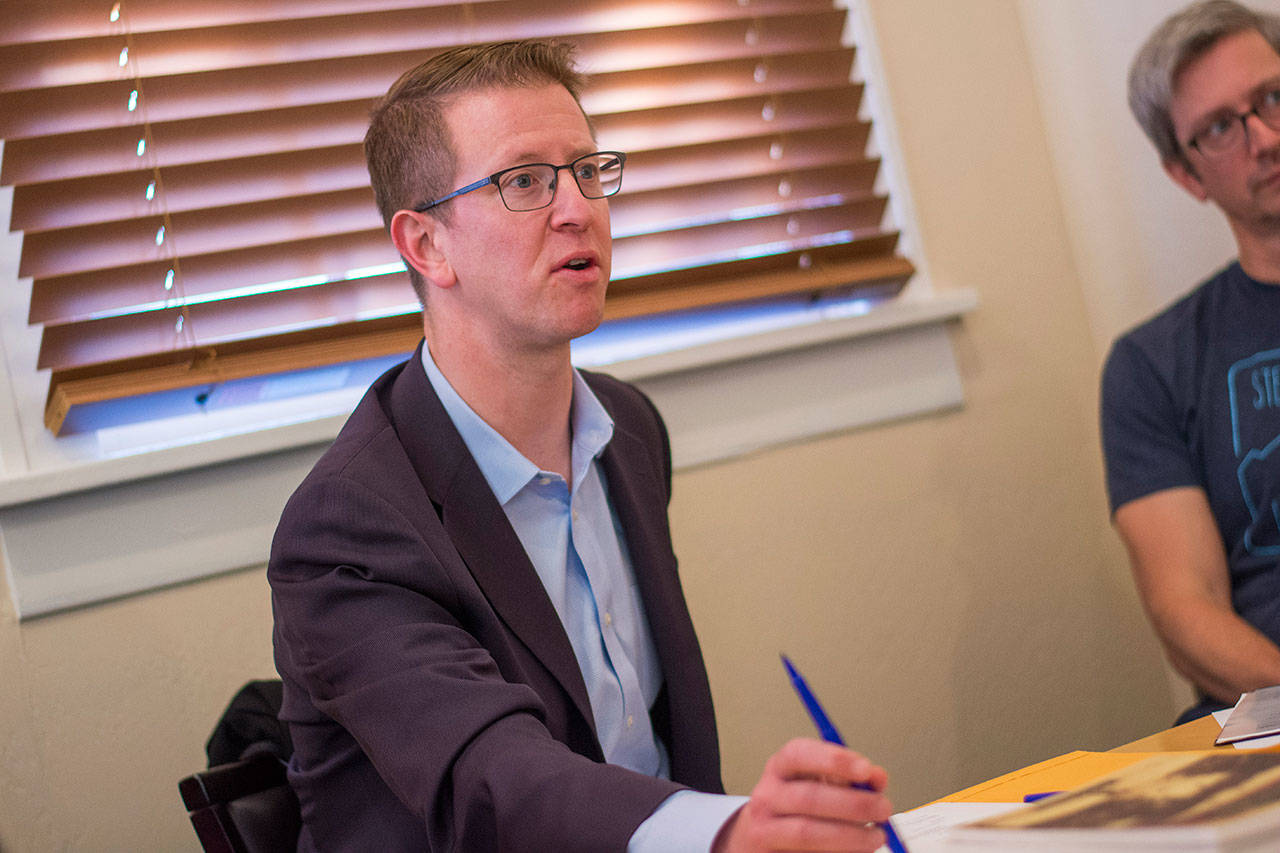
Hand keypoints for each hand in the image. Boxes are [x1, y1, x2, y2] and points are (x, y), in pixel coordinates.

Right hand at [713, 738, 892, 852]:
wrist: (758, 838)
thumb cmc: (797, 807)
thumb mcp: (817, 782)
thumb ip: (849, 778)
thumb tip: (877, 778)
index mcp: (779, 768)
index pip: (799, 754)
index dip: (834, 759)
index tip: (866, 769)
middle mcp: (766, 796)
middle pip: (808, 797)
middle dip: (853, 804)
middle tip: (884, 808)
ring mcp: (764, 830)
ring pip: (807, 832)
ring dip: (849, 836)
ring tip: (876, 836)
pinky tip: (854, 851)